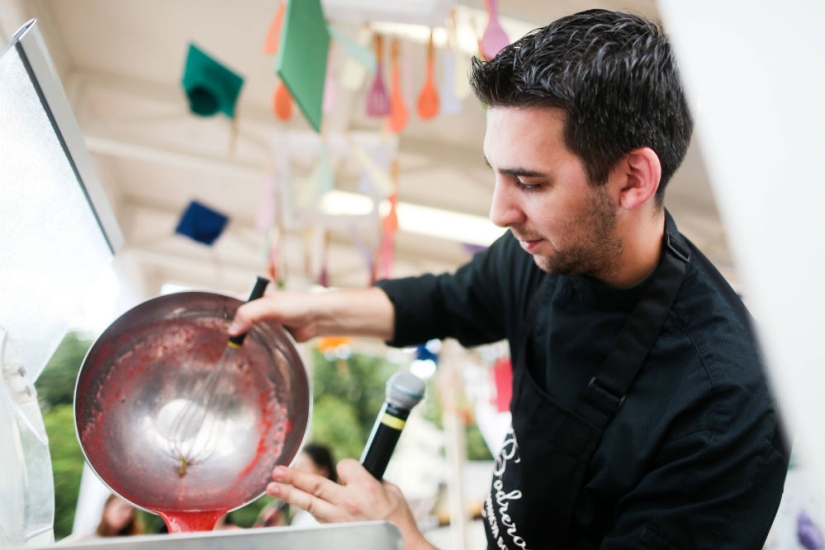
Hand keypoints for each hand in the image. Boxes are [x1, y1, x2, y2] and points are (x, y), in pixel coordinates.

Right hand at [228, 287, 394, 342]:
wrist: (318, 318)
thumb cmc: (298, 306)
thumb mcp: (271, 307)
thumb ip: (251, 314)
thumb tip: (232, 330)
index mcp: (251, 297)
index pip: (228, 306)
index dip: (218, 317)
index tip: (208, 330)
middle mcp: (254, 310)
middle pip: (234, 322)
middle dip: (227, 333)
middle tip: (215, 346)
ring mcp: (262, 324)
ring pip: (245, 334)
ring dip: (239, 342)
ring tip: (226, 353)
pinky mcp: (270, 336)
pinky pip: (257, 343)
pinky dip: (251, 348)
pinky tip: (243, 357)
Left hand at [267, 459, 435, 549]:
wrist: (400, 547)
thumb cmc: (398, 520)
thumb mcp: (391, 491)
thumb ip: (371, 479)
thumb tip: (355, 476)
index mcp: (365, 488)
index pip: (344, 466)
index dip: (346, 468)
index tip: (350, 473)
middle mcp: (349, 503)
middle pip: (316, 485)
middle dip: (294, 477)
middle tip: (277, 471)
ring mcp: (339, 520)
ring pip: (309, 504)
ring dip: (290, 495)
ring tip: (273, 487)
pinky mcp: (335, 532)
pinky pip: (318, 517)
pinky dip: (308, 508)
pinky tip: (298, 501)